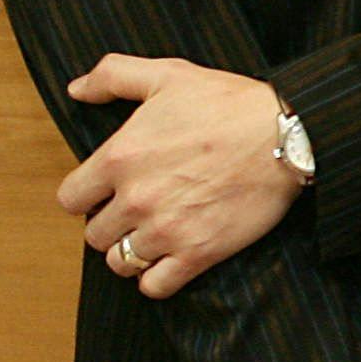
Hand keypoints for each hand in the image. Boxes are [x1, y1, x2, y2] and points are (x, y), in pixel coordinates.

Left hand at [58, 55, 303, 298]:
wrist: (290, 135)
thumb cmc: (232, 104)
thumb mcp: (169, 75)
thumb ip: (114, 76)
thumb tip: (76, 90)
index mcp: (119, 158)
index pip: (70, 198)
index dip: (87, 195)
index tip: (108, 192)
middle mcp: (135, 199)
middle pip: (94, 234)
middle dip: (112, 224)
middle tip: (137, 213)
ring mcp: (166, 230)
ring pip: (120, 262)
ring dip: (132, 252)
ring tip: (153, 237)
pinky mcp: (199, 253)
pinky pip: (155, 286)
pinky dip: (157, 279)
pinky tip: (170, 261)